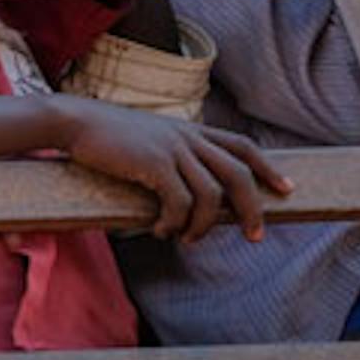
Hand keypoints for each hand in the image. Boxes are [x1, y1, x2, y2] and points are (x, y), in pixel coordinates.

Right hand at [52, 96, 291, 243]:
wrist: (73, 120)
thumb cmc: (104, 135)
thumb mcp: (147, 138)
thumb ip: (170, 154)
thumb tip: (183, 189)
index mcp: (189, 130)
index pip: (242, 146)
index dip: (268, 168)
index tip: (285, 189)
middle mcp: (188, 137)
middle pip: (239, 173)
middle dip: (252, 208)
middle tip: (255, 235)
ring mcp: (172, 149)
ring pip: (211, 193)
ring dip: (205, 224)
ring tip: (188, 238)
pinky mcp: (153, 163)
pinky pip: (179, 201)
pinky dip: (175, 222)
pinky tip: (162, 230)